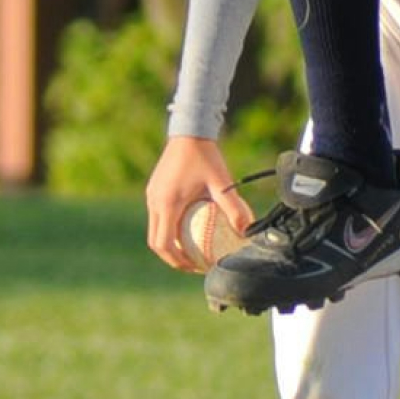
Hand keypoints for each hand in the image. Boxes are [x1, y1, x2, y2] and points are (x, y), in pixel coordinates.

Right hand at [144, 134, 253, 273]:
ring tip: (190, 251)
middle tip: (193, 265)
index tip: (195, 267)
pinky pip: (157, 218)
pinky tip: (187, 229)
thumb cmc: (205, 156)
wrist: (189, 131)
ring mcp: (151, 195)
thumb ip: (235, 209)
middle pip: (156, 242)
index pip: (165, 244)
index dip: (178, 261)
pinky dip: (168, 230)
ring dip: (169, 245)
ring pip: (154, 230)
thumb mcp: (222, 183)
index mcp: (167, 204)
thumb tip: (248, 232)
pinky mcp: (153, 190)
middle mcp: (154, 202)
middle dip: (172, 258)